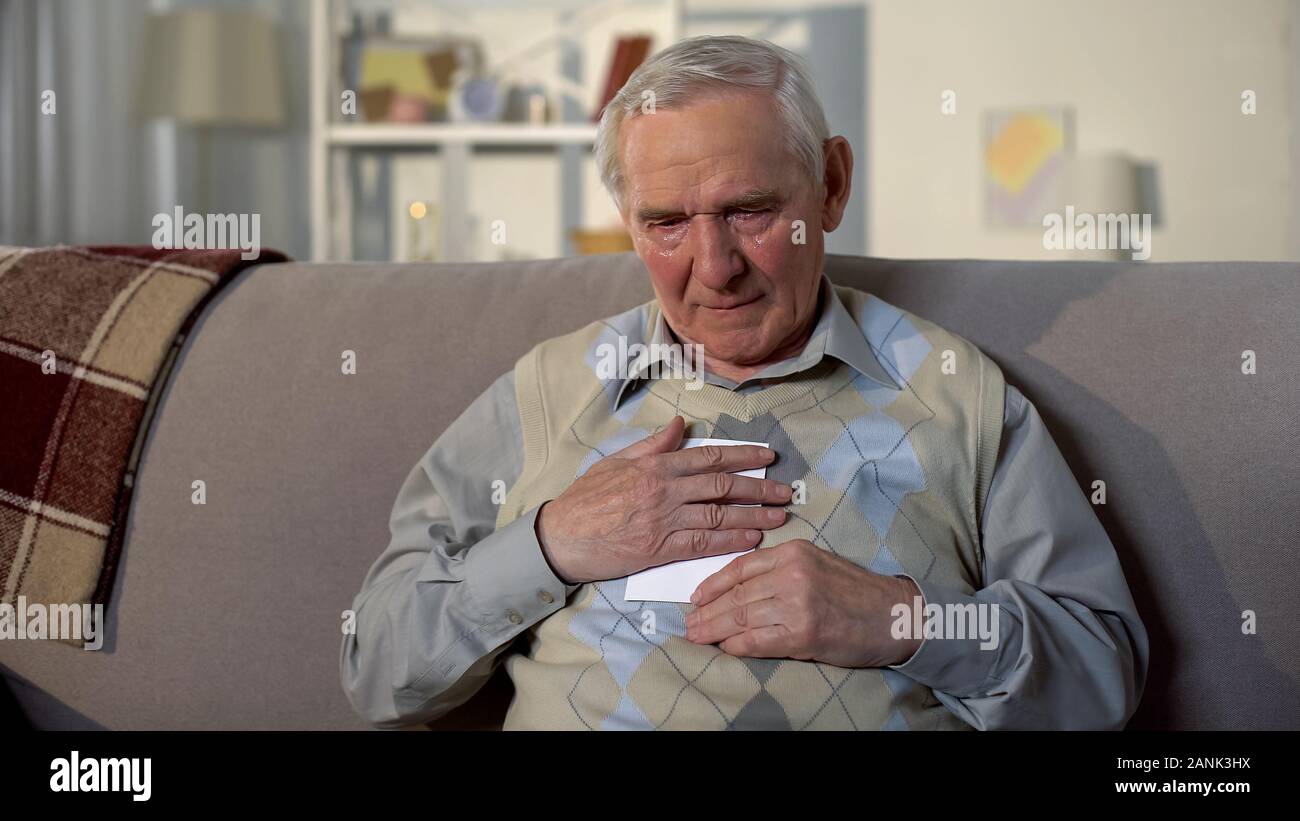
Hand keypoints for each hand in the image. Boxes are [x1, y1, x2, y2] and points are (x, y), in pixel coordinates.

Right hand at [535, 416, 792, 584]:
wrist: (561, 536)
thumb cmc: (585, 499)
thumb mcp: (616, 462)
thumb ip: (652, 445)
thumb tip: (679, 424)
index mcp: (656, 466)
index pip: (709, 457)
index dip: (743, 456)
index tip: (767, 458)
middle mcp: (665, 490)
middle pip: (723, 486)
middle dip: (759, 488)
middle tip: (785, 491)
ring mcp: (665, 519)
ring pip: (719, 515)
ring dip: (754, 515)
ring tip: (779, 516)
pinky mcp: (661, 548)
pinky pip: (704, 544)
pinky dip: (731, 541)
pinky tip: (752, 539)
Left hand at [684, 539, 923, 667]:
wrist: (895, 615)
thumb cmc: (855, 593)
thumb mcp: (816, 566)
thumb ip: (779, 572)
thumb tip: (738, 592)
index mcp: (793, 552)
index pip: (740, 567)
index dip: (713, 584)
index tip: (696, 598)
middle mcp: (792, 573)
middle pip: (737, 593)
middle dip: (707, 611)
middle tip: (689, 623)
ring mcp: (797, 603)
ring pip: (742, 616)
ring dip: (715, 630)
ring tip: (697, 637)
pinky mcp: (804, 632)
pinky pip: (758, 640)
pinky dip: (738, 646)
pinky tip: (727, 649)